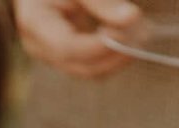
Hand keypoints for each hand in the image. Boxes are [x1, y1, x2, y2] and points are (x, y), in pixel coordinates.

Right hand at [13, 0, 141, 76]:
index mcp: (34, 21)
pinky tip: (132, 37)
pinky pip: (91, 65)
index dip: (97, 46)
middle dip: (114, 54)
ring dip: (118, 58)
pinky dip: (113, 55)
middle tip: (144, 33)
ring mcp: (50, 54)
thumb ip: (102, 1)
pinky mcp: (64, 55)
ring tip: (142, 33)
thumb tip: (131, 18)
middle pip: (79, 65)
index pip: (66, 47)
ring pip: (88, 70)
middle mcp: (38, 45)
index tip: (127, 31)